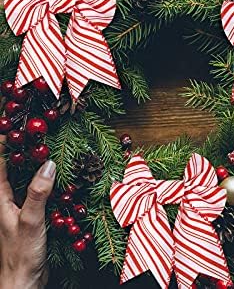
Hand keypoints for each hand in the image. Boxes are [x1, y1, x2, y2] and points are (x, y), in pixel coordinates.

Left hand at [0, 135, 55, 288]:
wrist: (24, 281)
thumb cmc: (20, 253)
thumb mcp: (30, 220)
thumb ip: (38, 192)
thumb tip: (49, 164)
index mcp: (0, 198)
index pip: (1, 163)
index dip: (6, 144)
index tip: (18, 127)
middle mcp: (7, 199)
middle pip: (12, 167)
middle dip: (23, 149)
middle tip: (39, 133)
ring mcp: (18, 207)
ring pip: (25, 178)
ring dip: (36, 164)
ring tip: (50, 149)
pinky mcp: (31, 214)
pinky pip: (37, 190)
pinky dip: (46, 180)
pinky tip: (59, 177)